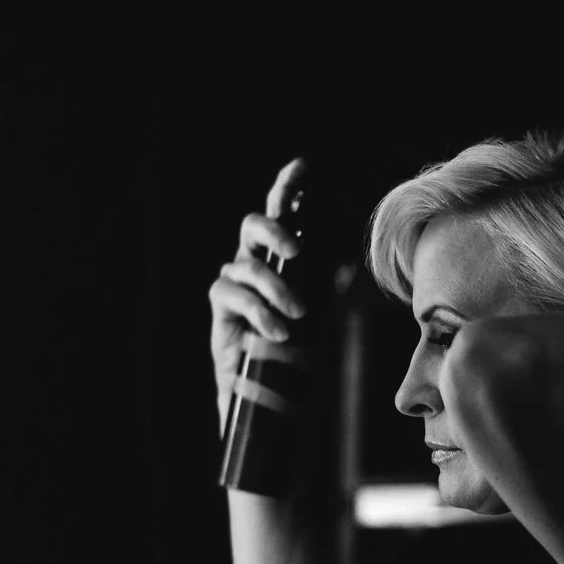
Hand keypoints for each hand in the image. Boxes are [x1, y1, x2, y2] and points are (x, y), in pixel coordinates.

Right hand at [207, 158, 310, 432]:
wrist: (267, 397)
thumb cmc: (294, 353)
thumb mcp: (317, 320)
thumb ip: (323, 292)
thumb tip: (343, 271)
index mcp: (281, 260)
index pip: (281, 215)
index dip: (287, 188)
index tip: (301, 166)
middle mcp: (254, 264)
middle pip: (252, 225)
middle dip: (274, 230)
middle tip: (297, 251)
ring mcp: (233, 285)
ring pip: (247, 264)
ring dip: (276, 287)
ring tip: (296, 316)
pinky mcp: (219, 309)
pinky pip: (231, 294)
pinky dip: (258, 310)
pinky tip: (276, 332)